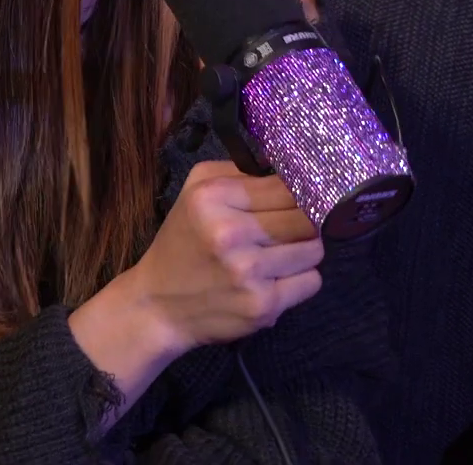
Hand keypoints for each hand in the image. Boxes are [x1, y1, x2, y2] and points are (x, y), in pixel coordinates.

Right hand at [127, 161, 324, 352]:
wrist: (157, 304)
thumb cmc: (183, 241)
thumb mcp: (195, 191)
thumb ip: (240, 171)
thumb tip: (290, 168)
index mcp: (212, 197)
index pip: (287, 187)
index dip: (296, 194)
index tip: (291, 204)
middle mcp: (229, 232)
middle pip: (306, 219)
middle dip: (302, 223)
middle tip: (285, 232)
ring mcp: (248, 271)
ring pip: (315, 250)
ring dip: (303, 252)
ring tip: (278, 256)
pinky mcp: (262, 305)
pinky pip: (312, 282)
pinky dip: (300, 280)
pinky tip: (275, 279)